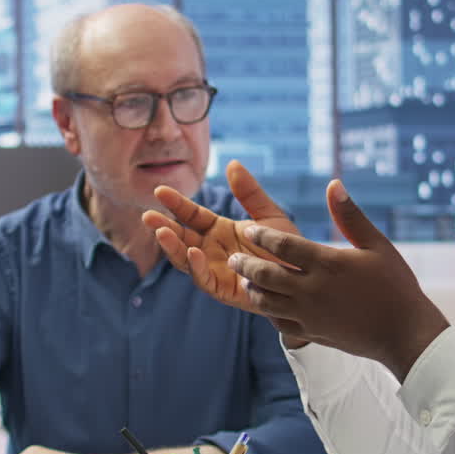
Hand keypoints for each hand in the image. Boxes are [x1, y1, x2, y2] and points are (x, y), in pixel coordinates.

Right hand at [142, 160, 299, 312]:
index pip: (192, 215)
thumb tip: (232, 164)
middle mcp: (212, 250)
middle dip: (164, 227)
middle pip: (181, 237)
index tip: (160, 191)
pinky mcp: (223, 289)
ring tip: (162, 232)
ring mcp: (215, 270)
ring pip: (186, 259)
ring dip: (173, 247)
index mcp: (219, 230)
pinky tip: (193, 252)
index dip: (176, 204)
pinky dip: (197, 267)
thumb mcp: (269, 216)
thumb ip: (250, 193)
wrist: (306, 278)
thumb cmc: (287, 248)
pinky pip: (205, 279)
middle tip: (148, 215)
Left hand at [225, 180, 449, 379]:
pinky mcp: (311, 333)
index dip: (261, 235)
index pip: (282, 246)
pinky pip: (278, 323)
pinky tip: (267, 303)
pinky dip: (268, 312)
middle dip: (245, 264)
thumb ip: (350, 216)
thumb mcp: (377, 245)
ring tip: (246, 279)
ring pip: (266, 301)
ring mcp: (309, 315)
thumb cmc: (395, 285)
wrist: (404, 334)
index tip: (248, 228)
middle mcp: (312, 290)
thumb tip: (333, 183)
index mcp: (327, 264)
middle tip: (233, 257)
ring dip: (252, 288)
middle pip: (265, 274)